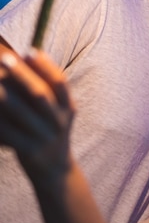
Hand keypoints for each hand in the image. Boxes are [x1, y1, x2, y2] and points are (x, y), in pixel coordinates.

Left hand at [0, 49, 74, 185]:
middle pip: (40, 95)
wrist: (55, 171)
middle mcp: (58, 121)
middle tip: (5, 58)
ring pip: (22, 113)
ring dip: (5, 94)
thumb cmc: (50, 130)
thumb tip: (28, 56)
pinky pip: (9, 133)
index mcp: (68, 107)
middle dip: (22, 75)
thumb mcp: (59, 111)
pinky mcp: (29, 151)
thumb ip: (48, 89)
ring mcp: (44, 137)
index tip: (29, 51)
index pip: (60, 83)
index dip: (45, 66)